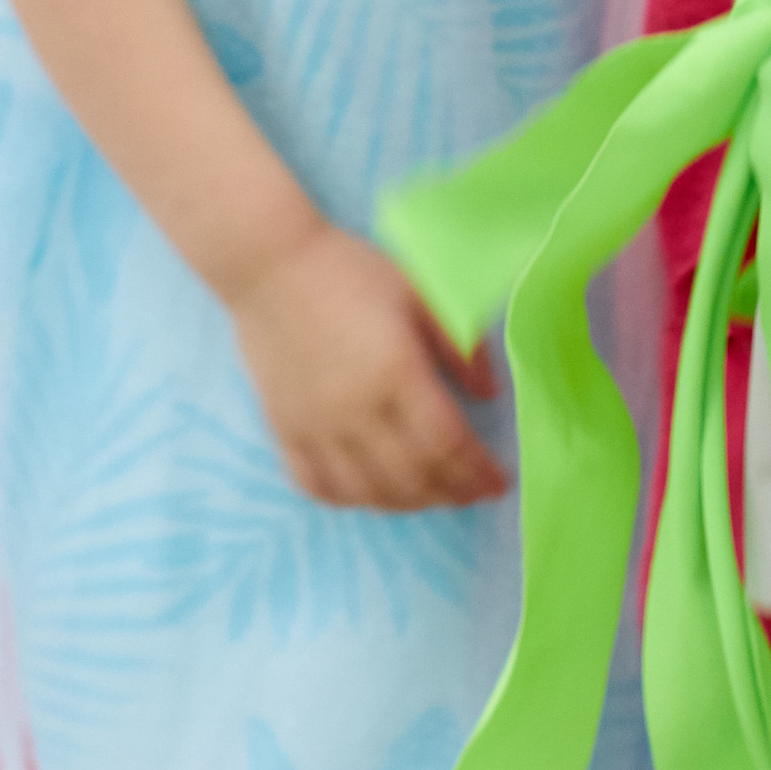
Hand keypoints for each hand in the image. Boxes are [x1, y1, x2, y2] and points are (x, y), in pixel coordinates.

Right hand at [229, 223, 508, 512]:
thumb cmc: (351, 270)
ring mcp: (317, 428)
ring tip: (434, 497)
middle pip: (412, 476)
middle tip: (474, 494)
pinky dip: (352, 500)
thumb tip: (490, 395)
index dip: (477, 472)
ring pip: (368, 492)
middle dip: (451, 492)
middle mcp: (357, 412)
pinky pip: (319, 486)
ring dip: (407, 503)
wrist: (271, 266)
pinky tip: (372, 494)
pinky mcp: (285, 432)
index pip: (447, 443)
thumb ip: (459, 346)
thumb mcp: (419, 293)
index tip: (499, 483)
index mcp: (396, 373)